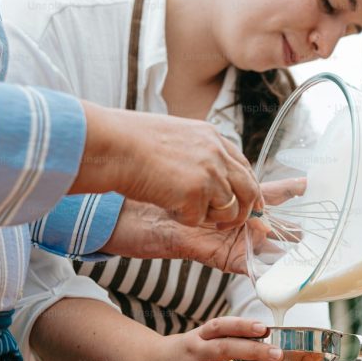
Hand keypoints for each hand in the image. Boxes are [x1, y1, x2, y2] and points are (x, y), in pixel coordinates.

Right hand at [71, 102, 262, 228]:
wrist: (112, 144)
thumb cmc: (129, 140)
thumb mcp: (174, 136)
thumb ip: (197, 153)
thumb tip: (206, 171)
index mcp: (212, 138)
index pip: (243, 168)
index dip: (246, 189)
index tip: (246, 204)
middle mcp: (217, 155)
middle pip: (249, 191)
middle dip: (243, 212)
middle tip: (225, 224)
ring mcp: (209, 175)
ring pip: (230, 211)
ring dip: (210, 219)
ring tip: (183, 211)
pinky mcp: (196, 194)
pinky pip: (199, 220)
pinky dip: (182, 219)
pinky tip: (163, 205)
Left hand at [102, 178, 306, 273]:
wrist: (120, 214)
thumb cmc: (146, 189)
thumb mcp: (181, 175)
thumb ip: (204, 169)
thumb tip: (221, 149)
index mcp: (224, 195)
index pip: (263, 190)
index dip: (287, 190)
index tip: (310, 185)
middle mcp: (227, 218)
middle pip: (269, 221)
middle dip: (292, 226)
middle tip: (319, 232)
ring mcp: (221, 237)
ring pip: (260, 246)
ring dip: (282, 252)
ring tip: (307, 258)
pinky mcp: (209, 253)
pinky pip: (239, 265)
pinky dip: (257, 271)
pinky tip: (275, 278)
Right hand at [140, 318, 290, 360]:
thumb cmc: (183, 351)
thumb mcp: (198, 338)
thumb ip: (225, 338)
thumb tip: (264, 338)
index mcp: (199, 337)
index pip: (220, 326)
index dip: (241, 325)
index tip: (264, 327)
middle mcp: (197, 356)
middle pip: (227, 351)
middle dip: (255, 353)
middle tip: (279, 355)